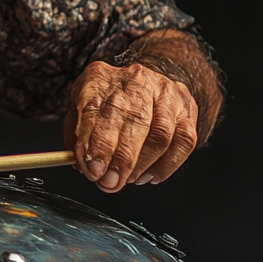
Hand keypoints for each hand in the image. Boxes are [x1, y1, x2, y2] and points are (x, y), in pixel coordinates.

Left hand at [64, 60, 198, 192]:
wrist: (145, 82)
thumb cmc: (108, 99)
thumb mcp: (80, 107)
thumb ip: (75, 135)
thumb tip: (80, 163)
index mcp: (100, 79)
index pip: (97, 108)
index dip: (96, 143)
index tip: (93, 169)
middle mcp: (135, 82)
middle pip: (133, 120)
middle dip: (121, 159)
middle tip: (110, 182)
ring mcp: (165, 94)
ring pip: (160, 134)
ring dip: (142, 165)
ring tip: (127, 180)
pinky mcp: (187, 110)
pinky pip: (183, 142)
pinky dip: (166, 166)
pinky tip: (149, 175)